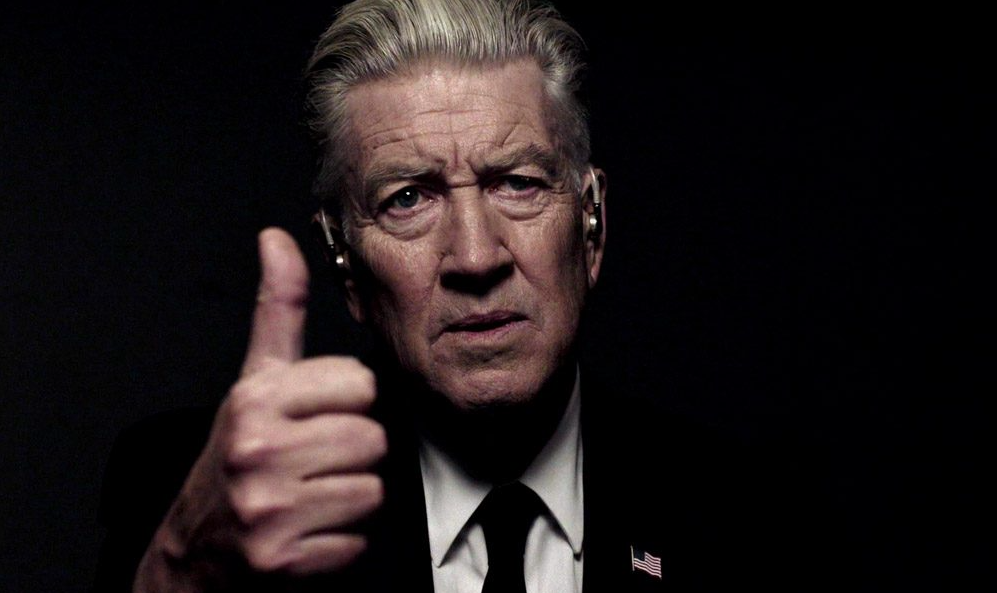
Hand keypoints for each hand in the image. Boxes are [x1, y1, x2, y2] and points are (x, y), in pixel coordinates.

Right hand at [134, 228, 385, 590]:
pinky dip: (341, 544)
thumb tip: (277, 238)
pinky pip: (359, 542)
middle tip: (315, 461)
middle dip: (352, 453)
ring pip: (372, 491)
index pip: (360, 386)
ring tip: (311, 494)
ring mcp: (267, 508)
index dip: (348, 402)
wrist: (197, 547)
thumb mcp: (255, 378)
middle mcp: (257, 450)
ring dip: (350, 499)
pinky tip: (307, 530)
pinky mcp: (282, 559)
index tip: (318, 416)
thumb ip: (278, 309)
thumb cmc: (240, 453)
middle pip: (372, 439)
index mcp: (257, 399)